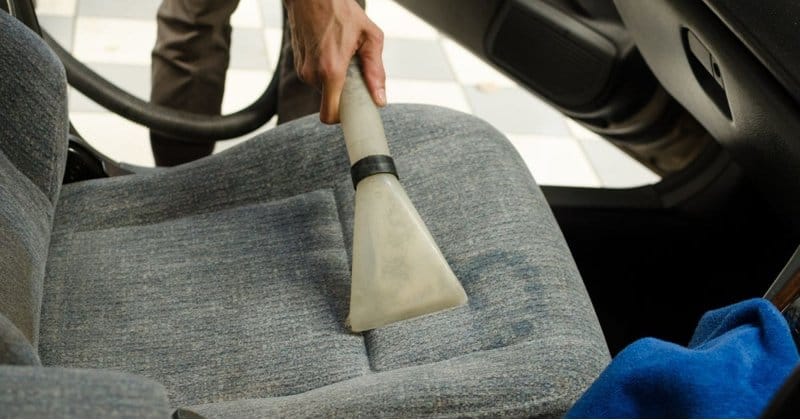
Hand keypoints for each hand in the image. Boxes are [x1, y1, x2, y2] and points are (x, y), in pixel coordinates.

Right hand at [284, 0, 385, 123]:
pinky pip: (315, 76)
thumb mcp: (370, 37)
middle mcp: (312, 74)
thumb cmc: (341, 10)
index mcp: (331, 70)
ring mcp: (302, 69)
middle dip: (344, 91)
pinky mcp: (298, 63)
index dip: (342, 119)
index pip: (330, 114)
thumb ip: (376, 71)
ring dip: (335, 78)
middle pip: (331, 100)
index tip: (354, 113)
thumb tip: (380, 99)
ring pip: (323, 88)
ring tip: (343, 54)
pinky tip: (332, 49)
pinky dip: (326, 69)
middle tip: (354, 70)